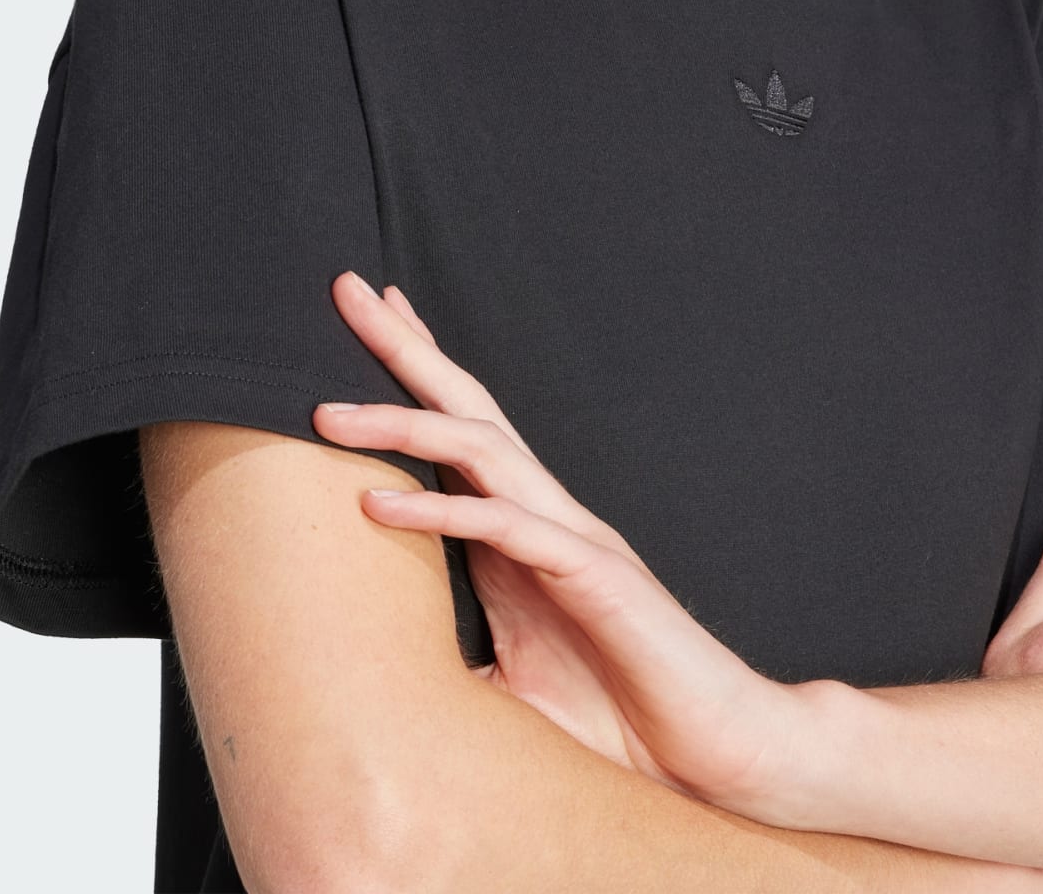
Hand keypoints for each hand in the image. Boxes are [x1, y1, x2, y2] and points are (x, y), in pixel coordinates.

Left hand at [313, 271, 803, 812]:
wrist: (716, 753)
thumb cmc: (622, 722)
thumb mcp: (509, 699)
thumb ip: (448, 679)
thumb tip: (370, 701)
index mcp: (519, 531)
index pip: (458, 428)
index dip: (414, 368)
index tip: (370, 311)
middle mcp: (543, 515)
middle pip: (464, 409)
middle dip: (404, 347)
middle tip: (346, 289)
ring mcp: (571, 537)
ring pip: (480, 451)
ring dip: (401, 423)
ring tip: (326, 413)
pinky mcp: (593, 575)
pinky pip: (506, 529)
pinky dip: (439, 515)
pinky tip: (376, 508)